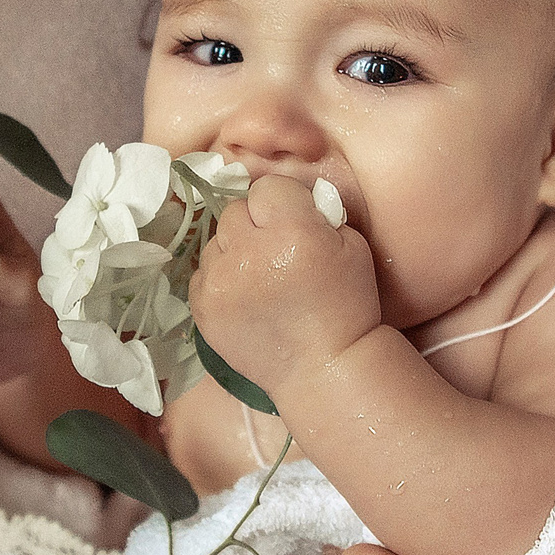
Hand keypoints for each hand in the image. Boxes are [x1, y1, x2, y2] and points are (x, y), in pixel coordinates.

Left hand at [189, 174, 381, 398]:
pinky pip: (203, 271)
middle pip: (236, 210)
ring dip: (235, 250)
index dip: (283, 202)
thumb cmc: (346, 306)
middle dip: (256, 224)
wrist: (322, 367)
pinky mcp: (203, 307)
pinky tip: (245, 296)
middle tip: (276, 251)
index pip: (268, 187)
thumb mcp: (351, 246)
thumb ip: (318, 213)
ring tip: (261, 277)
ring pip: (216, 240)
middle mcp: (249, 254)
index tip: (294, 222)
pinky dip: (221, 278)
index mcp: (292, 233)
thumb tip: (290, 199)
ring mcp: (220, 282)